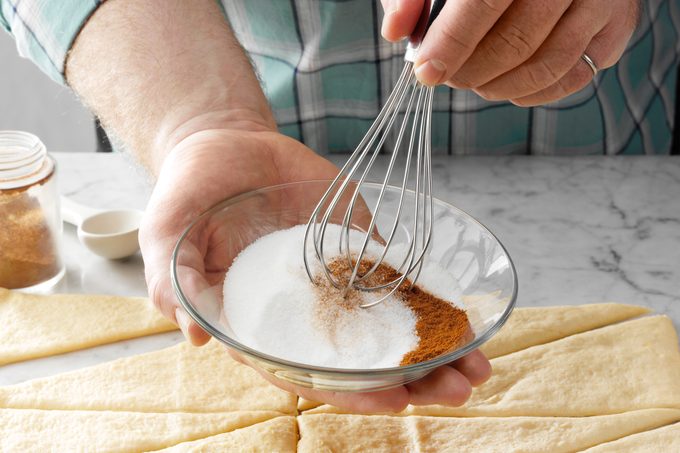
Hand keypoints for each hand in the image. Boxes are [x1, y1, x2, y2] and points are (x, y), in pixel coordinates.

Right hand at [139, 119, 490, 412]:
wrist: (227, 145)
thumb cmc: (191, 191)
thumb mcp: (168, 231)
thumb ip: (175, 278)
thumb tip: (193, 332)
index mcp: (262, 324)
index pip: (310, 372)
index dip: (352, 391)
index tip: (395, 398)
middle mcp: (306, 312)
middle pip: (363, 360)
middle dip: (411, 378)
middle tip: (459, 388)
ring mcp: (337, 280)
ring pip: (390, 326)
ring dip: (434, 347)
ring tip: (479, 363)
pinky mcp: (359, 247)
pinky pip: (400, 277)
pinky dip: (433, 298)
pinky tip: (468, 312)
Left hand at [381, 0, 639, 104]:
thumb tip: (395, 32)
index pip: (482, 4)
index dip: (451, 45)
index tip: (427, 72)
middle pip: (517, 41)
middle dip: (472, 71)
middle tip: (449, 77)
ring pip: (549, 64)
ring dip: (501, 86)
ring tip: (475, 83)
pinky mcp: (618, 24)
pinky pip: (576, 75)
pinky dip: (536, 92)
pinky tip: (508, 86)